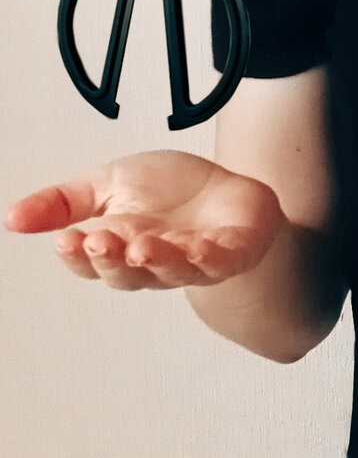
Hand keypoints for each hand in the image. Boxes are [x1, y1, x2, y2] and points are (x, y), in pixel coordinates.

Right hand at [4, 150, 285, 289]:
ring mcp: (196, 261)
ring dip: (157, 261)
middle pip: (128, 274)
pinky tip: (195, 249)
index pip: (92, 262)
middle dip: (112, 260)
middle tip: (99, 241)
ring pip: (173, 271)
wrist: (228, 186)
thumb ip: (63, 202)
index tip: (65, 239)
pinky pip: (220, 262)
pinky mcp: (234, 252)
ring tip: (140, 246)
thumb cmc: (170, 190)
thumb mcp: (109, 183)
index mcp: (120, 246)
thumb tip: (11, 218)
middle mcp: (156, 261)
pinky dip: (207, 258)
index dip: (78, 256)